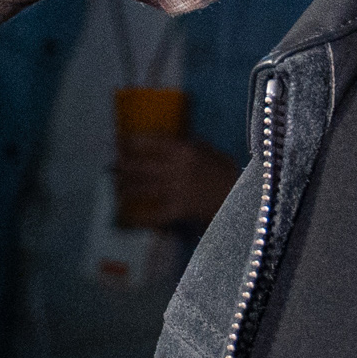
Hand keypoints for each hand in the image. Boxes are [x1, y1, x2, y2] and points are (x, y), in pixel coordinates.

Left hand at [112, 131, 240, 230]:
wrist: (245, 198)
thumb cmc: (228, 173)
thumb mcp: (209, 151)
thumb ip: (188, 145)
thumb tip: (166, 140)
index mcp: (185, 149)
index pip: (151, 142)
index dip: (132, 142)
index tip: (119, 142)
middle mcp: (177, 168)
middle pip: (141, 165)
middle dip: (123, 166)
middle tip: (111, 166)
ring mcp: (177, 190)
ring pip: (143, 188)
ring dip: (126, 188)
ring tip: (115, 187)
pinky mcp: (180, 210)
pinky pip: (154, 214)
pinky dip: (140, 217)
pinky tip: (128, 217)